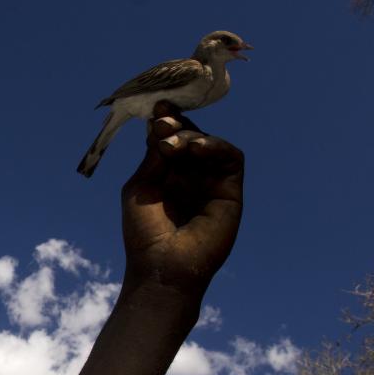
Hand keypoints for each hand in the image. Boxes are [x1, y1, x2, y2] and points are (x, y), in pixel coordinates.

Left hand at [120, 100, 243, 298]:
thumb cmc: (145, 232)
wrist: (162, 267)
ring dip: (193, 135)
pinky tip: (196, 147)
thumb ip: (154, 156)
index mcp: (167, 173)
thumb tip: (161, 123)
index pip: (171, 137)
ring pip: (210, 143)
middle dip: (177, 124)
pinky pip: (232, 158)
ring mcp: (211, 182)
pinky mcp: (231, 192)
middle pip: (191, 135)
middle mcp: (191, 175)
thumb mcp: (141, 186)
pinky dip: (216, 146)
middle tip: (163, 121)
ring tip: (173, 143)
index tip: (156, 107)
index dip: (166, 120)